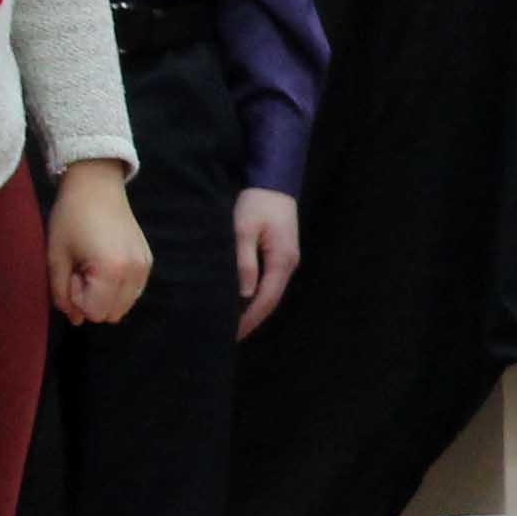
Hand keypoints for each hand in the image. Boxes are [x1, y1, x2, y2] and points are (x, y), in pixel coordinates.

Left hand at [50, 162, 150, 324]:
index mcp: (112, 270)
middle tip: (81, 271)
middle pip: (111, 314)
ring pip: (123, 306)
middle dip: (92, 301)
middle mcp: (135, 272)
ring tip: (94, 268)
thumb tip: (75, 320)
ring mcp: (145, 267)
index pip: (94, 312)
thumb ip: (61, 293)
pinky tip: (106, 265)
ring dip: (105, 296)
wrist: (96, 185)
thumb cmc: (70, 218)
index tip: (72, 273)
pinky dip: (118, 289)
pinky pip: (133, 292)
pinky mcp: (148, 261)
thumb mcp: (56, 256)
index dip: (77, 298)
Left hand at [231, 188, 301, 337]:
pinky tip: (241, 300)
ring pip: (270, 292)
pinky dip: (256, 295)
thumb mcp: (244, 229)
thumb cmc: (256, 202)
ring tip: (231, 322)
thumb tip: (243, 294)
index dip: (249, 319)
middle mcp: (289, 264)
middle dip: (251, 319)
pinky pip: (269, 281)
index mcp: (282, 260)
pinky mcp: (281, 253)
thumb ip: (244, 262)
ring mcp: (287, 259)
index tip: (230, 334)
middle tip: (227, 335)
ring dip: (253, 308)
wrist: (273, 180)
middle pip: (270, 300)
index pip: (266, 299)